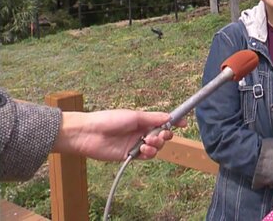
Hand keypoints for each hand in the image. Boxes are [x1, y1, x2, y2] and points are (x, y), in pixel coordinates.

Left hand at [53, 110, 185, 160]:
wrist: (89, 134)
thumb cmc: (109, 120)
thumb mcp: (134, 116)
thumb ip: (153, 118)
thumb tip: (169, 116)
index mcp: (142, 120)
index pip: (162, 121)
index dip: (173, 122)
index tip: (183, 123)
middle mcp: (141, 132)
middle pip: (162, 136)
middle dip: (164, 135)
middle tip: (159, 135)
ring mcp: (136, 144)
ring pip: (156, 147)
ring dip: (156, 145)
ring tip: (148, 142)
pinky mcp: (130, 155)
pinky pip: (146, 156)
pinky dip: (148, 153)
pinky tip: (143, 149)